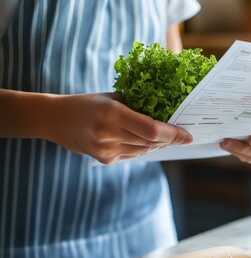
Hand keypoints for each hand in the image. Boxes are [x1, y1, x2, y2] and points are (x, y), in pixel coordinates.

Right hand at [47, 93, 191, 163]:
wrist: (54, 119)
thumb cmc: (88, 103)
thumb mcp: (113, 98)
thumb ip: (138, 105)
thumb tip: (169, 113)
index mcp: (113, 113)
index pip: (152, 130)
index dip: (173, 135)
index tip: (188, 136)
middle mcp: (109, 134)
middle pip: (151, 143)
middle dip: (170, 140)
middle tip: (183, 135)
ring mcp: (106, 150)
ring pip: (144, 151)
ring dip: (159, 145)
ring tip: (168, 137)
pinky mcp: (105, 160)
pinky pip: (134, 155)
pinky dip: (144, 148)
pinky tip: (146, 141)